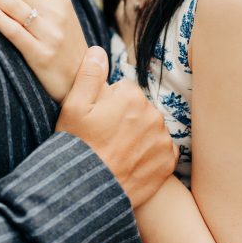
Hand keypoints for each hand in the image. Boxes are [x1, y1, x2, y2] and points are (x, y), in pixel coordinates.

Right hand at [58, 47, 178, 208]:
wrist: (88, 192)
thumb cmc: (76, 147)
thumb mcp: (73, 106)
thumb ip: (89, 74)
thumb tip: (99, 50)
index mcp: (131, 96)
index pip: (124, 90)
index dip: (108, 103)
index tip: (97, 120)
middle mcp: (152, 114)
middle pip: (139, 107)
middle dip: (126, 117)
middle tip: (105, 138)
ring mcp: (162, 139)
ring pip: (151, 127)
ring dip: (139, 135)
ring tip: (117, 152)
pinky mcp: (168, 162)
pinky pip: (162, 149)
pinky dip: (150, 153)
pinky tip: (131, 162)